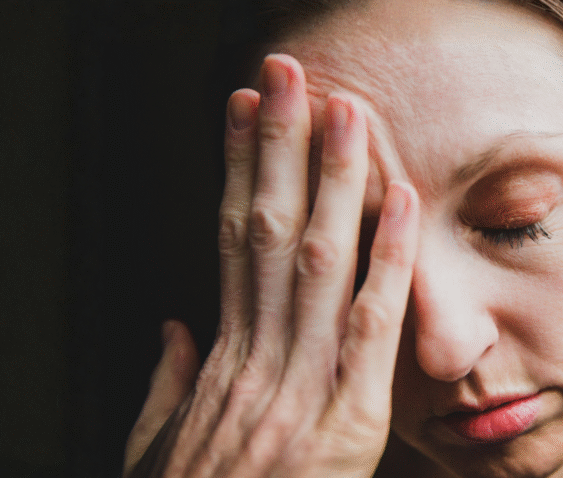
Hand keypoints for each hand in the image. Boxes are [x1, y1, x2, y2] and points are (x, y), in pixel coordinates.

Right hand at [123, 54, 419, 476]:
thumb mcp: (160, 448)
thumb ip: (166, 385)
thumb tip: (174, 327)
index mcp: (218, 358)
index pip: (231, 242)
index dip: (237, 171)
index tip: (246, 113)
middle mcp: (256, 357)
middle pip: (265, 230)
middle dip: (279, 147)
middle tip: (290, 75)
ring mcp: (298, 386)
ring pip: (315, 261)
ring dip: (332, 180)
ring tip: (345, 110)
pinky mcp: (345, 424)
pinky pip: (369, 328)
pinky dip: (388, 262)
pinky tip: (403, 204)